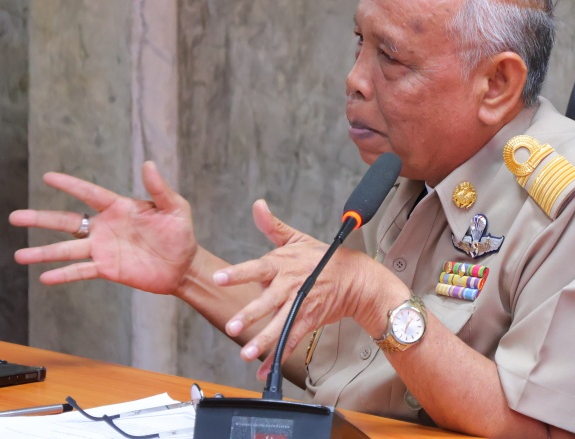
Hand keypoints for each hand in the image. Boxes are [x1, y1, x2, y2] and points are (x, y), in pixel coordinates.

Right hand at [11, 161, 197, 294]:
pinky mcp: (108, 269)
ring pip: (67, 250)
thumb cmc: (181, 233)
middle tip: (14, 217)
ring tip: (18, 256)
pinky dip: (64, 275)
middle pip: (67, 221)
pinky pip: (81, 271)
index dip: (69, 185)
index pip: (89, 193)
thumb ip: (159, 189)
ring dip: (43, 253)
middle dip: (40, 219)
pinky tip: (44, 278)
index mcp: (119, 207)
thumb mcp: (175, 208)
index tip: (47, 176)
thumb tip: (149, 164)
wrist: (184, 265)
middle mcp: (105, 227)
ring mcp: (103, 249)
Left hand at [214, 200, 375, 376]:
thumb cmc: (322, 259)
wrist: (355, 280)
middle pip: (268, 302)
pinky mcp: (308, 321)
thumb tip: (258, 205)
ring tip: (246, 353)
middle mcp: (290, 286)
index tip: (219, 278)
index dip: (238, 273)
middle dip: (251, 315)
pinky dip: (277, 356)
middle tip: (232, 326)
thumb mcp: (296, 238)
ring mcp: (300, 306)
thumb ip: (272, 225)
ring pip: (280, 325)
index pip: (256, 267)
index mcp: (283, 264)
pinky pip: (291, 341)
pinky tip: (263, 369)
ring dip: (263, 341)